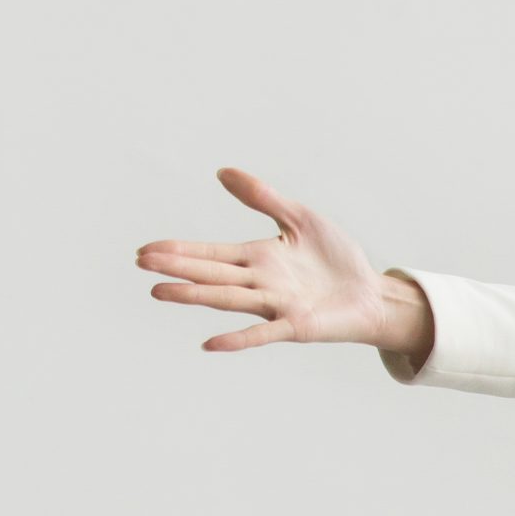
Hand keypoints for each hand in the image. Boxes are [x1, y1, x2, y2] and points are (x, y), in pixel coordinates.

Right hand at [135, 168, 431, 357]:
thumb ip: (264, 198)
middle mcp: (260, 282)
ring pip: (228, 299)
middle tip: (142, 263)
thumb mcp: (301, 219)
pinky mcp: (296, 326)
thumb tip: (222, 171)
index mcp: (258, 257)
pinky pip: (262, 333)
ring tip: (160, 292)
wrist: (373, 294)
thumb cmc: (337, 259)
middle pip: (211, 273)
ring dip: (195, 295)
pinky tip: (210, 343)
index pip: (210, 253)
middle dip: (177, 268)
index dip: (180, 251)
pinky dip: (237, 338)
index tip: (146, 250)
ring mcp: (276, 305)